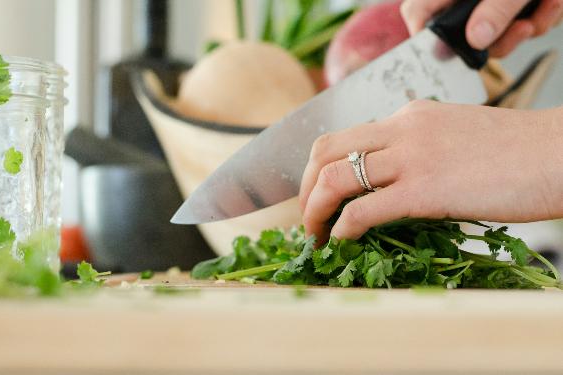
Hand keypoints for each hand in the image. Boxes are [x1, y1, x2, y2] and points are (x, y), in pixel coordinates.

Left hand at [299, 101, 562, 243]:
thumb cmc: (516, 154)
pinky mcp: (426, 189)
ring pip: (335, 177)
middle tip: (307, 217)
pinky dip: (343, 228)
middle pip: (325, 150)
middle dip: (305, 187)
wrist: (560, 155)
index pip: (344, 136)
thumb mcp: (455, 138)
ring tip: (315, 235)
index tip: (318, 195)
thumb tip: (390, 186)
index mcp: (409, 116)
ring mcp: (412, 157)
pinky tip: (342, 241)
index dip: (320, 169)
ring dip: (314, 210)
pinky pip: (364, 209)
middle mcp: (402, 128)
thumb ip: (418, 153)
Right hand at [400, 0, 562, 56]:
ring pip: (497, 35)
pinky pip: (518, 26)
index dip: (423, 37)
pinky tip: (551, 1)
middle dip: (503, 38)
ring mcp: (486, 4)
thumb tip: (476, 40)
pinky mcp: (508, 7)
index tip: (444, 53)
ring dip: (530, 26)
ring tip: (550, 3)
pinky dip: (540, 17)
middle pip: (465, 36)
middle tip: (524, 27)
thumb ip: (496, 8)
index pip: (418, 12)